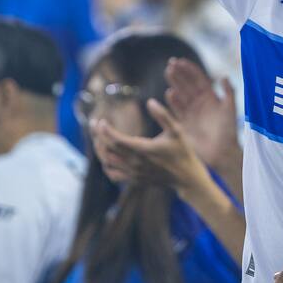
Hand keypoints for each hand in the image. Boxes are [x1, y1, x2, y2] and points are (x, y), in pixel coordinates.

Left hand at [92, 99, 209, 191]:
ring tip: (100, 137)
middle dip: (98, 136)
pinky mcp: (134, 180)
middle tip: (95, 124)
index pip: (116, 140)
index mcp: (144, 150)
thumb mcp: (177, 131)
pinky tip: (108, 154)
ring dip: (100, 149)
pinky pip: (112, 174)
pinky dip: (106, 164)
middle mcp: (136, 163)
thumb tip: (150, 102)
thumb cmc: (183, 152)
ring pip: (107, 162)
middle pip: (108, 150)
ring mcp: (134, 173)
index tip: (100, 120)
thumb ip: (163, 115)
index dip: (104, 130)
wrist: (186, 178)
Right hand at [165, 58, 240, 170]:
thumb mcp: (230, 110)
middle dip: (179, 74)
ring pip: (180, 95)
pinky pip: (176, 110)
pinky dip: (173, 101)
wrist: (222, 154)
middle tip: (171, 64)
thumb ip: (229, 92)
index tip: (181, 61)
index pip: (198, 79)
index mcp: (210, 97)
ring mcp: (190, 113)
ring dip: (174, 83)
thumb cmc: (228, 132)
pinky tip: (170, 93)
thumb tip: (223, 76)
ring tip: (168, 72)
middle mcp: (198, 103)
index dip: (189, 69)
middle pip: (186, 84)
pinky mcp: (183, 124)